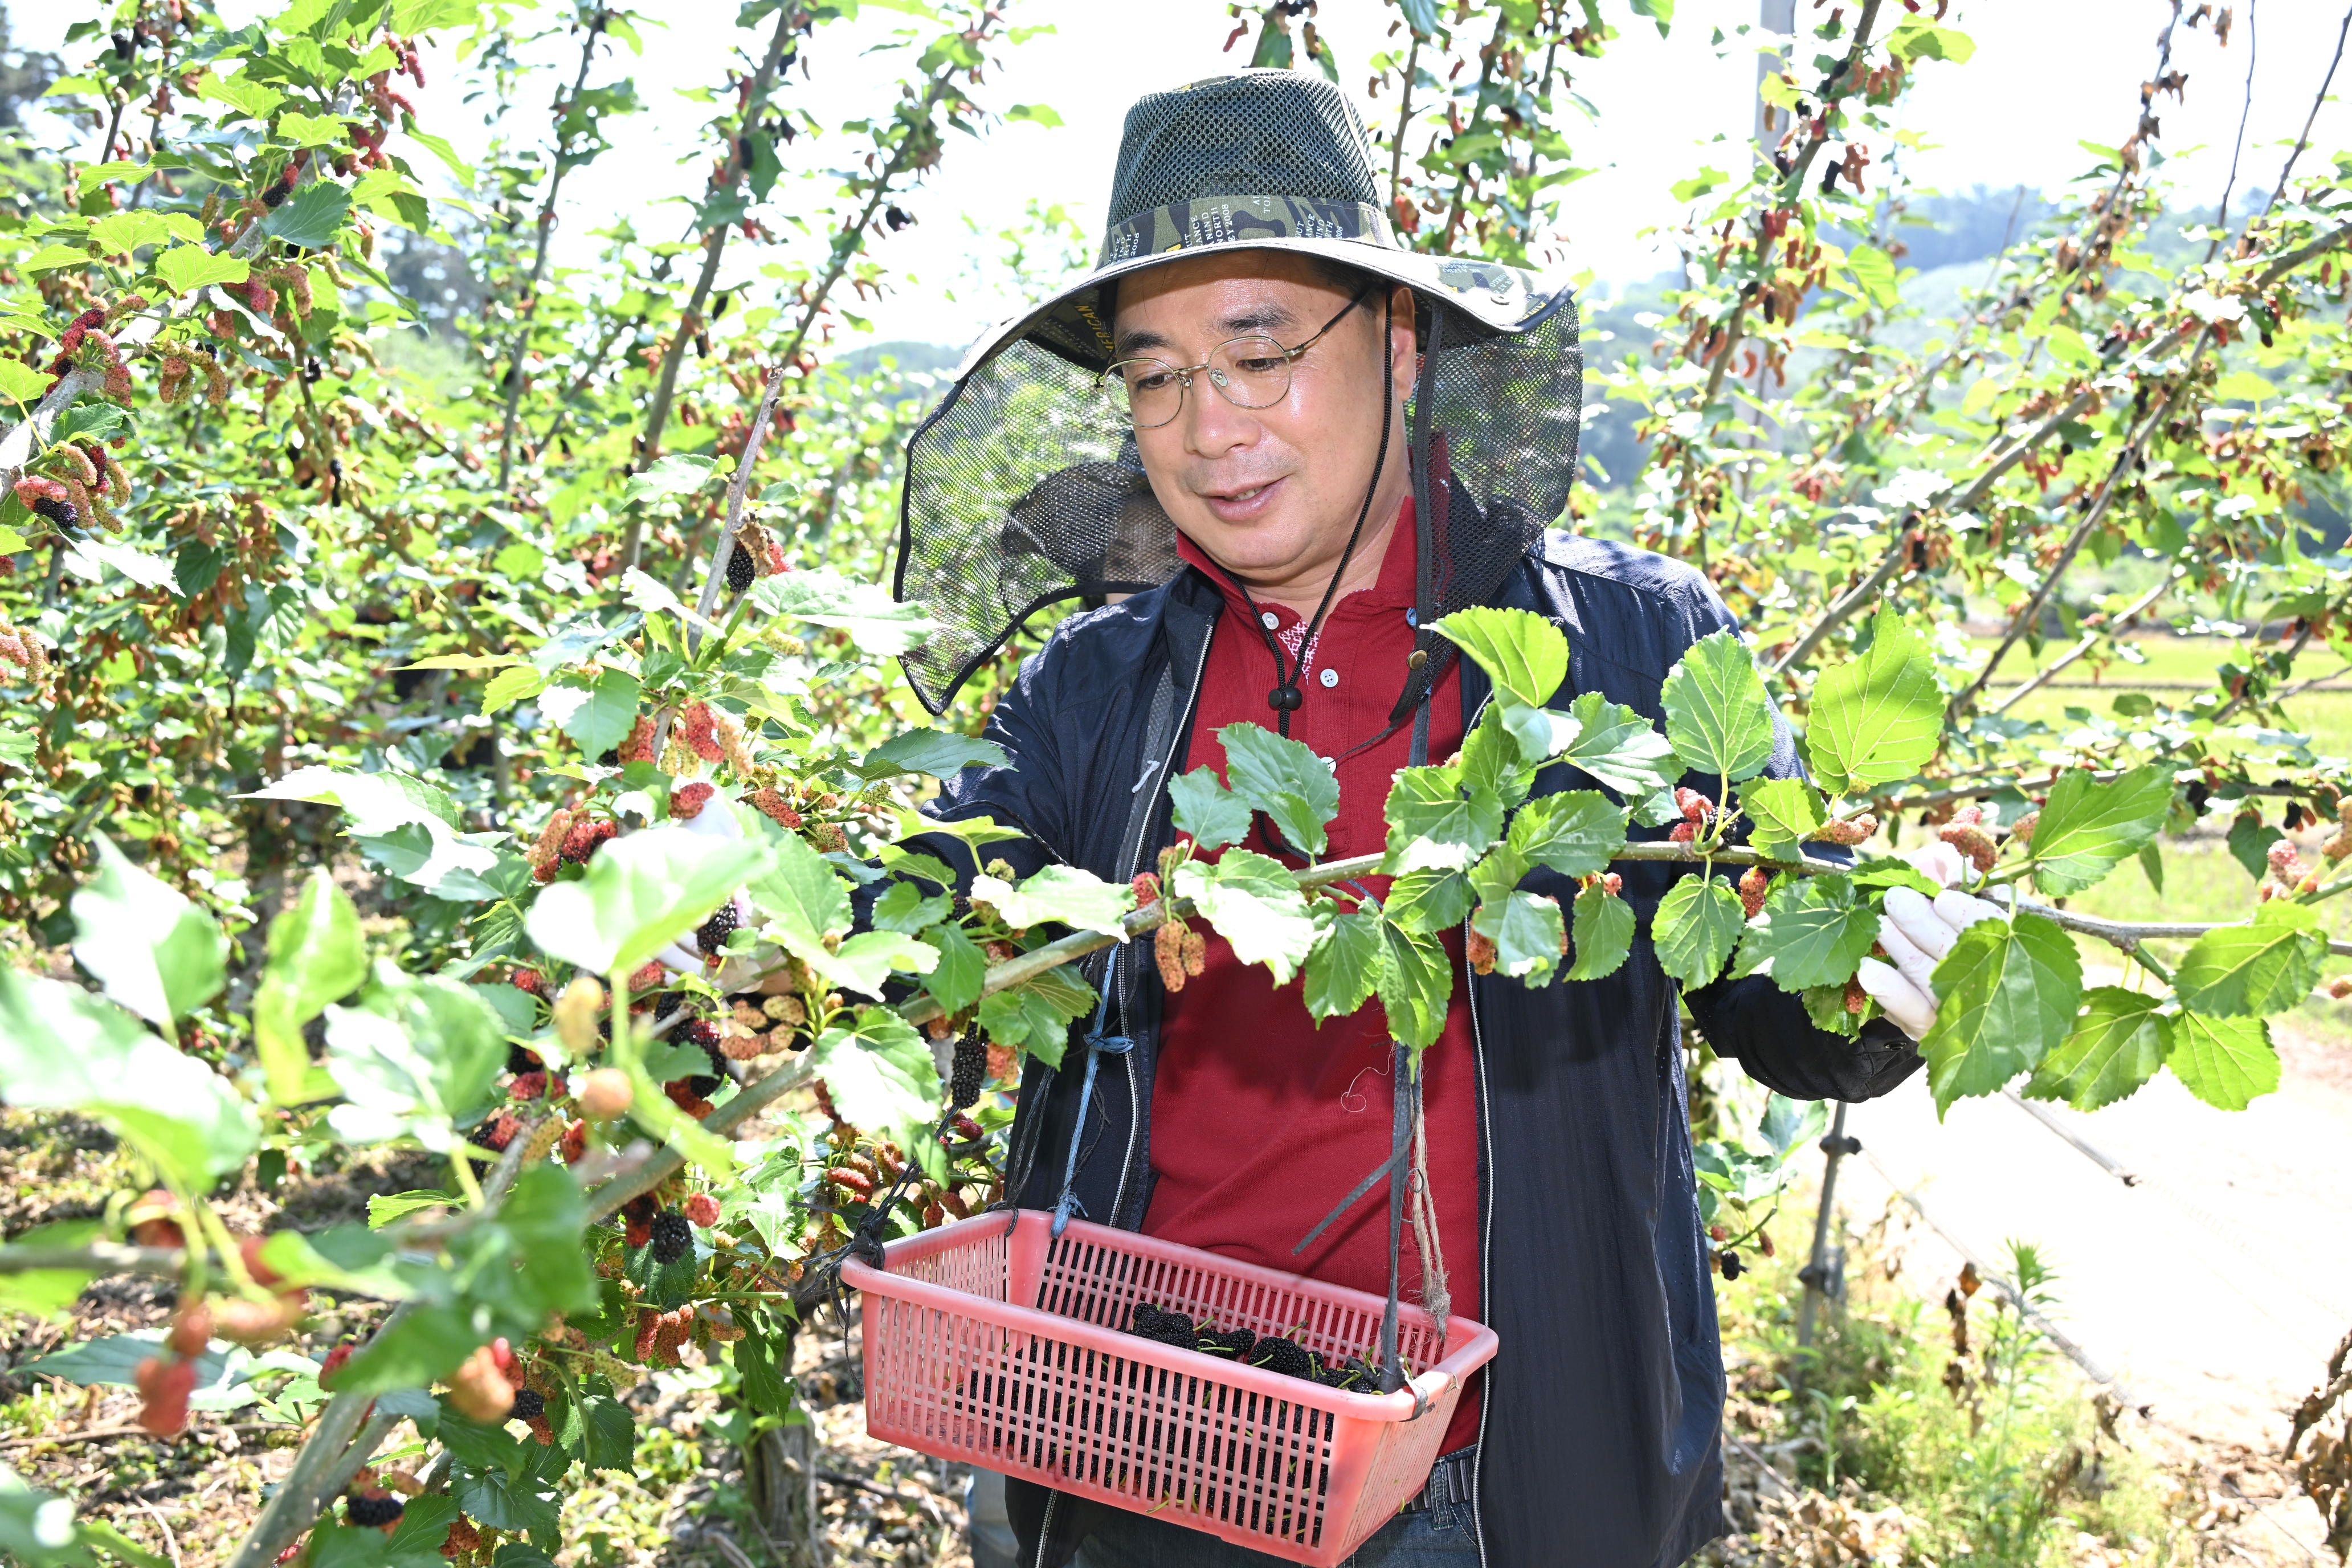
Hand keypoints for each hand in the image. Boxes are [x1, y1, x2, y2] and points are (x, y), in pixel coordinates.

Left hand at [1852, 842, 2007, 1038]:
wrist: (1916, 968)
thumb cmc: (1936, 911)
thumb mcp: (1945, 883)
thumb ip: (1943, 868)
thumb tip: (1942, 862)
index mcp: (2000, 936)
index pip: (1993, 928)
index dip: (1970, 916)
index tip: (1944, 899)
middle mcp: (1984, 975)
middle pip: (1957, 954)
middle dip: (1925, 926)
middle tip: (1897, 900)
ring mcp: (1954, 1004)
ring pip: (1929, 977)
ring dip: (1902, 949)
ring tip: (1880, 925)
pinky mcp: (1926, 1024)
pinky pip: (1909, 1009)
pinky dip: (1889, 990)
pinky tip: (1867, 969)